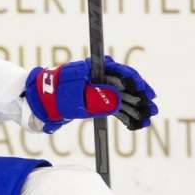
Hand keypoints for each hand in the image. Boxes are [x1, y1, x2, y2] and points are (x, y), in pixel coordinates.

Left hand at [23, 56, 157, 132]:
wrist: (42, 101)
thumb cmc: (56, 95)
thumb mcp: (75, 99)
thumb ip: (97, 99)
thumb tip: (118, 102)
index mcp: (95, 69)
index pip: (120, 71)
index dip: (135, 81)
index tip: (146, 91)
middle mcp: (101, 77)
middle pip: (126, 85)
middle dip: (141, 97)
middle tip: (153, 109)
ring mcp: (100, 88)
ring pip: (123, 97)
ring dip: (136, 109)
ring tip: (147, 120)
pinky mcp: (98, 100)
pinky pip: (115, 106)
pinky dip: (125, 115)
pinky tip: (135, 125)